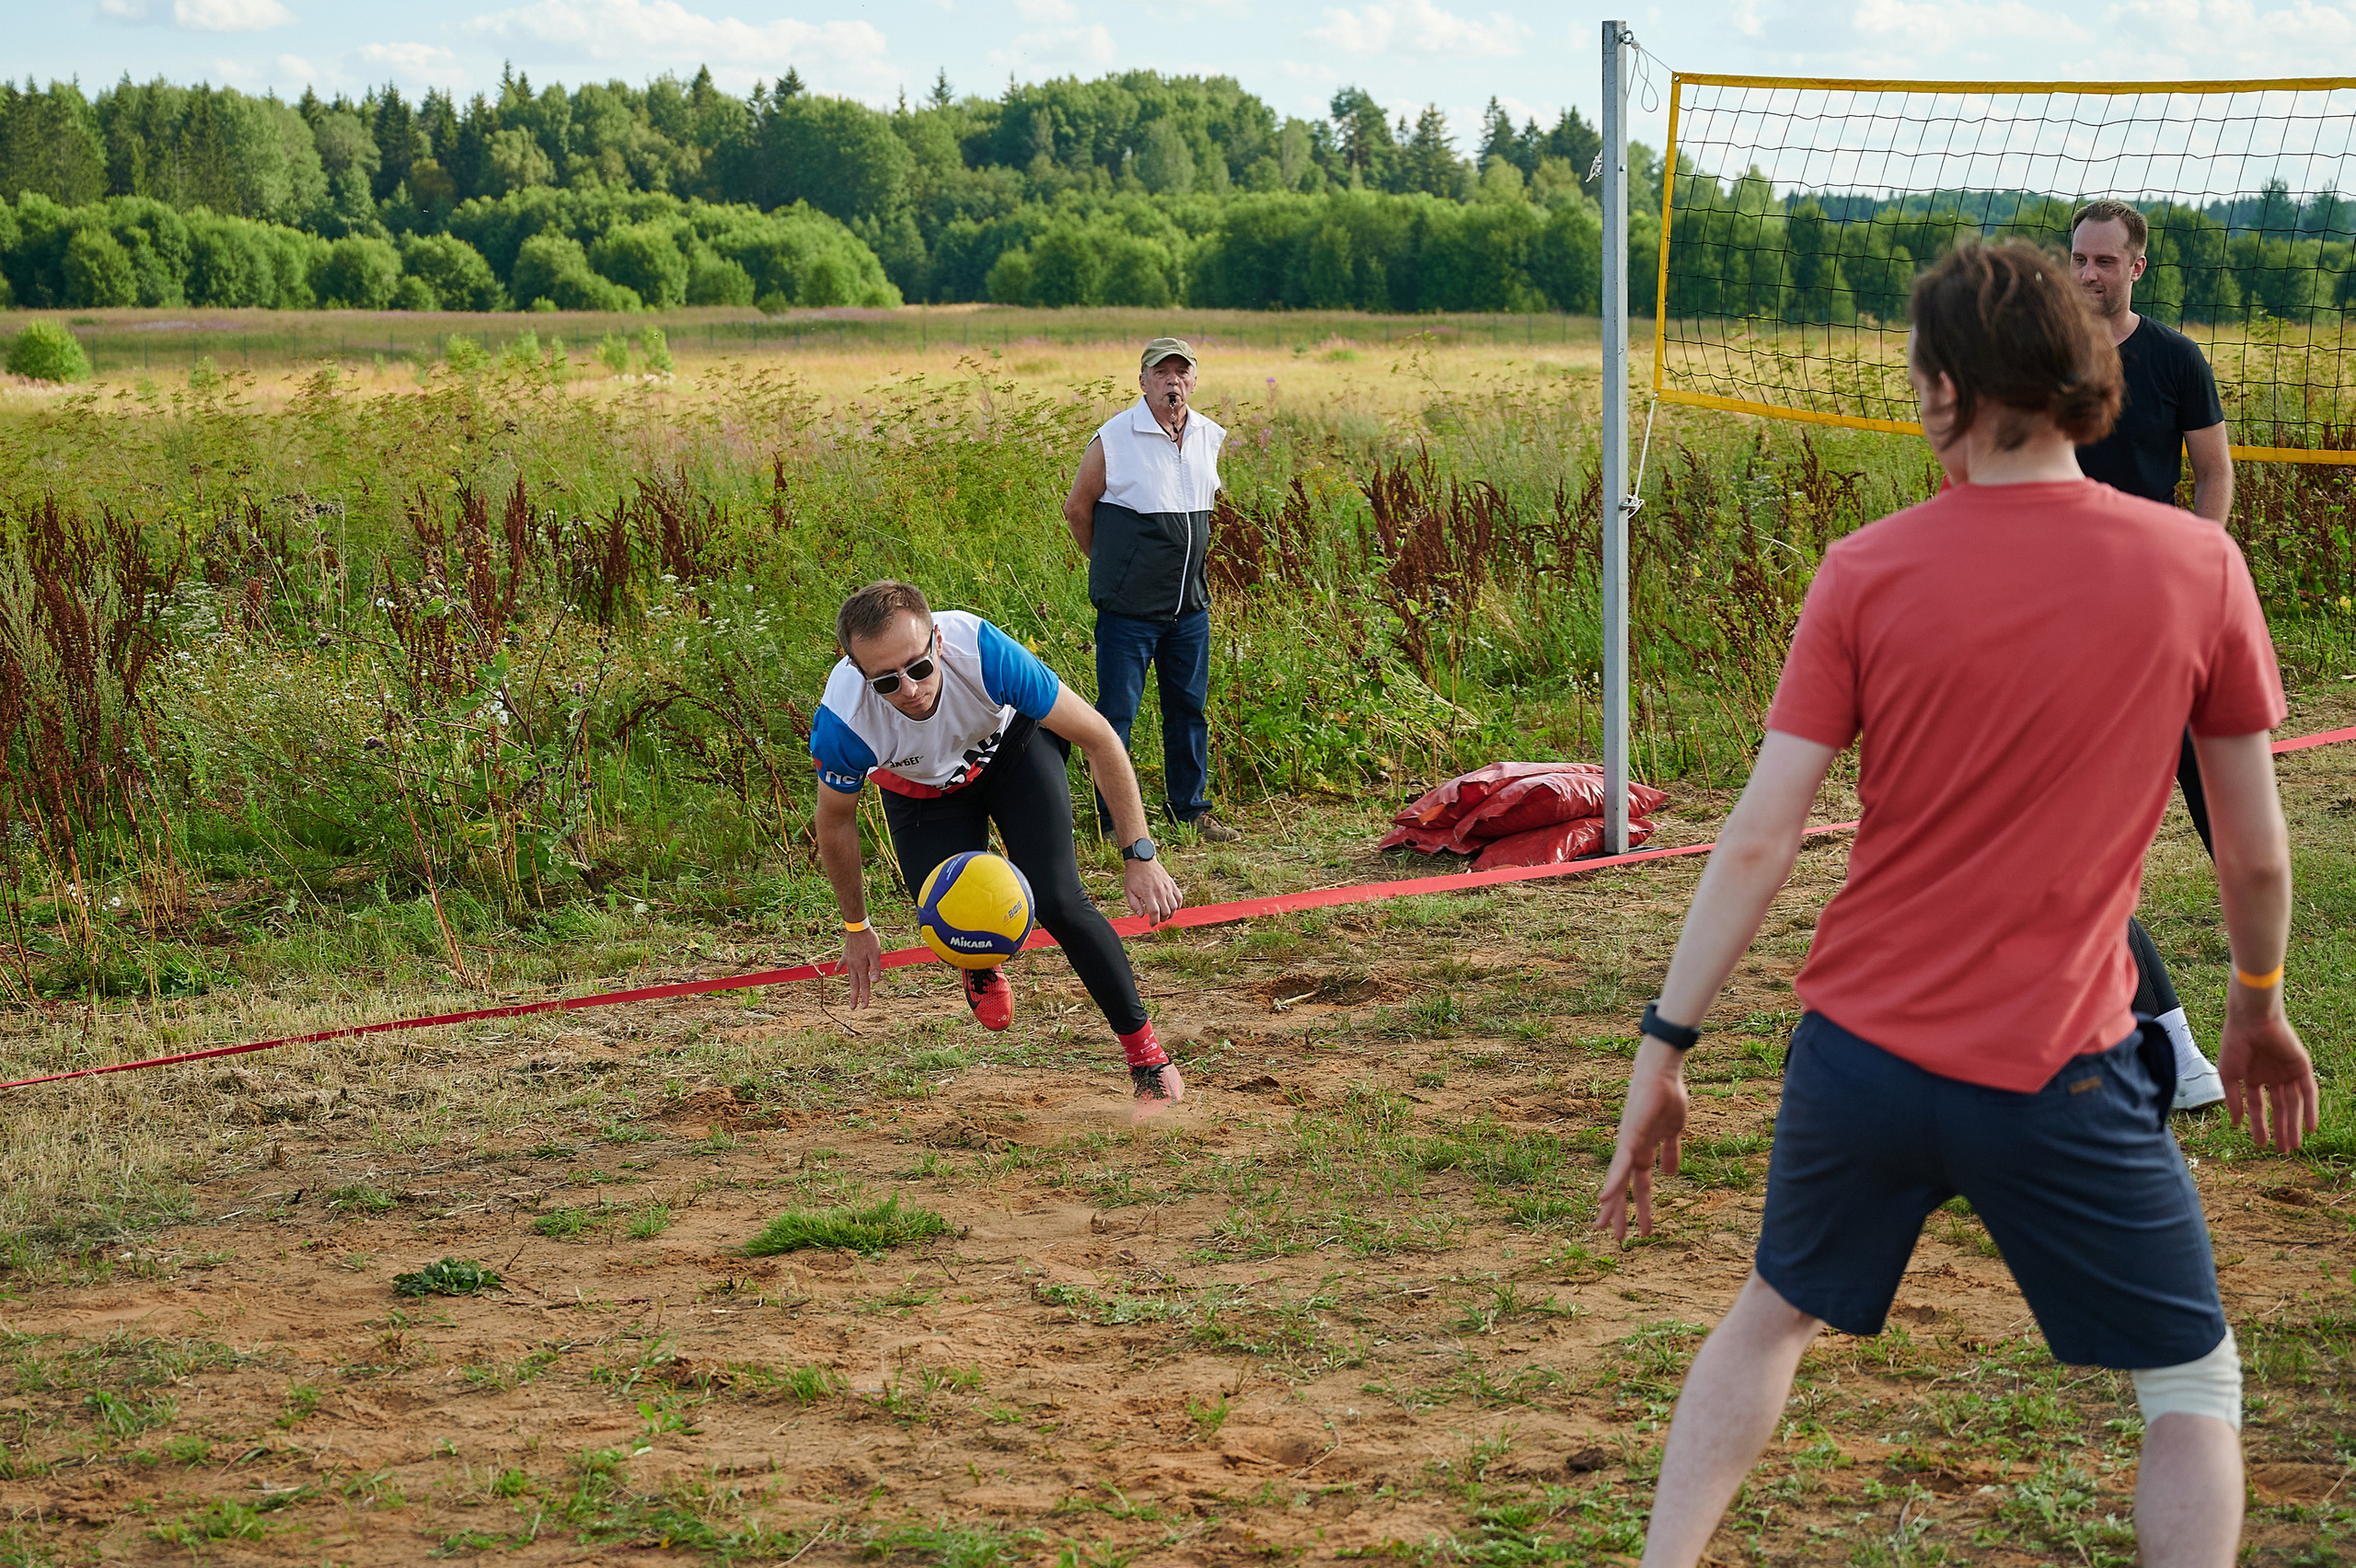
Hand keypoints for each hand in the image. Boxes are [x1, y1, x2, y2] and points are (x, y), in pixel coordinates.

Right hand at [841, 926, 883, 1008]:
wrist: (857, 928)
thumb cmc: (869, 940)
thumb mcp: (876, 954)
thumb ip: (875, 968)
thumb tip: (875, 982)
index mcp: (861, 967)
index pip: (865, 985)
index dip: (865, 997)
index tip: (864, 1007)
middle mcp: (853, 966)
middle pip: (855, 984)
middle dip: (854, 997)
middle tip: (852, 1008)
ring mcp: (848, 960)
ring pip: (849, 976)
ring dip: (850, 987)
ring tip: (849, 995)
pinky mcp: (846, 954)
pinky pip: (842, 963)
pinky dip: (840, 968)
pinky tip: (837, 972)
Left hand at [1123, 859, 1182, 924]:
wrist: (1142, 860)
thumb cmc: (1133, 876)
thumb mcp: (1128, 891)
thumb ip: (1134, 905)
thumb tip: (1141, 916)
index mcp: (1148, 893)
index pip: (1155, 913)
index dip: (1154, 921)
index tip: (1151, 924)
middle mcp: (1159, 891)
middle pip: (1166, 912)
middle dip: (1162, 919)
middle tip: (1157, 920)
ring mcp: (1167, 887)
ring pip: (1174, 906)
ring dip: (1170, 914)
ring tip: (1164, 915)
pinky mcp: (1171, 884)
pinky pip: (1179, 897)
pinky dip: (1178, 905)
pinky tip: (1172, 907)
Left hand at [1595, 1036, 1690, 1241]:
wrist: (1663, 1072)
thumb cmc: (1667, 1096)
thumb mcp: (1673, 1132)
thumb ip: (1670, 1153)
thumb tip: (1672, 1175)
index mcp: (1643, 1150)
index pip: (1638, 1184)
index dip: (1637, 1206)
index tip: (1635, 1228)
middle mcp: (1631, 1150)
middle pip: (1624, 1188)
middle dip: (1621, 1213)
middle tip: (1616, 1239)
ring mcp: (1629, 1143)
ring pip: (1618, 1181)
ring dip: (1613, 1206)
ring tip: (1603, 1227)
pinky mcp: (1630, 1136)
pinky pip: (1621, 1164)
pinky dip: (1613, 1182)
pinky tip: (1603, 1198)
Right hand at [2219, 985, 2318, 1154]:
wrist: (2251, 1021)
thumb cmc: (2234, 1043)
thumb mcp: (2229, 1075)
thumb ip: (2233, 1099)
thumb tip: (2234, 1123)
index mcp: (2254, 1078)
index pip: (2259, 1107)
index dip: (2259, 1125)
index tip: (2260, 1144)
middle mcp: (2273, 1077)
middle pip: (2280, 1109)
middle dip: (2281, 1129)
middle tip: (2283, 1150)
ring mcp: (2288, 1073)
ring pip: (2294, 1104)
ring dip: (2295, 1124)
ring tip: (2294, 1144)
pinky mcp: (2302, 1067)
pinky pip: (2309, 1092)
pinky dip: (2311, 1110)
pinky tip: (2310, 1127)